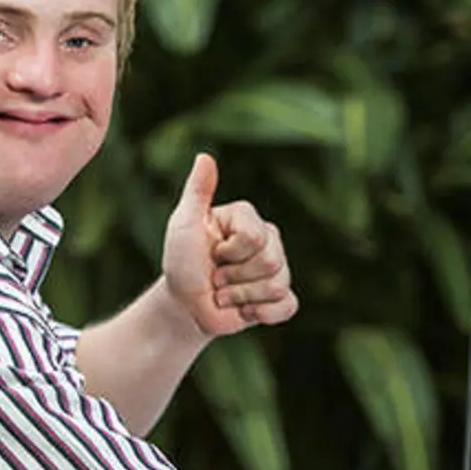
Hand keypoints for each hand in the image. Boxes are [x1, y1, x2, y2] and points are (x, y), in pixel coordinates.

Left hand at [162, 153, 297, 337]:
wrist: (184, 306)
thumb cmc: (182, 262)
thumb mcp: (184, 225)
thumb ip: (197, 192)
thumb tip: (204, 156)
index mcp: (248, 220)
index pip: (255, 237)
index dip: (230, 252)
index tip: (212, 253)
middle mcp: (267, 240)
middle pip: (270, 261)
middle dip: (234, 278)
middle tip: (216, 278)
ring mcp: (276, 270)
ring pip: (278, 284)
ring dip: (241, 297)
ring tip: (225, 293)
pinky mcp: (279, 298)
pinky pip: (288, 305)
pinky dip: (262, 313)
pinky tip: (246, 311)